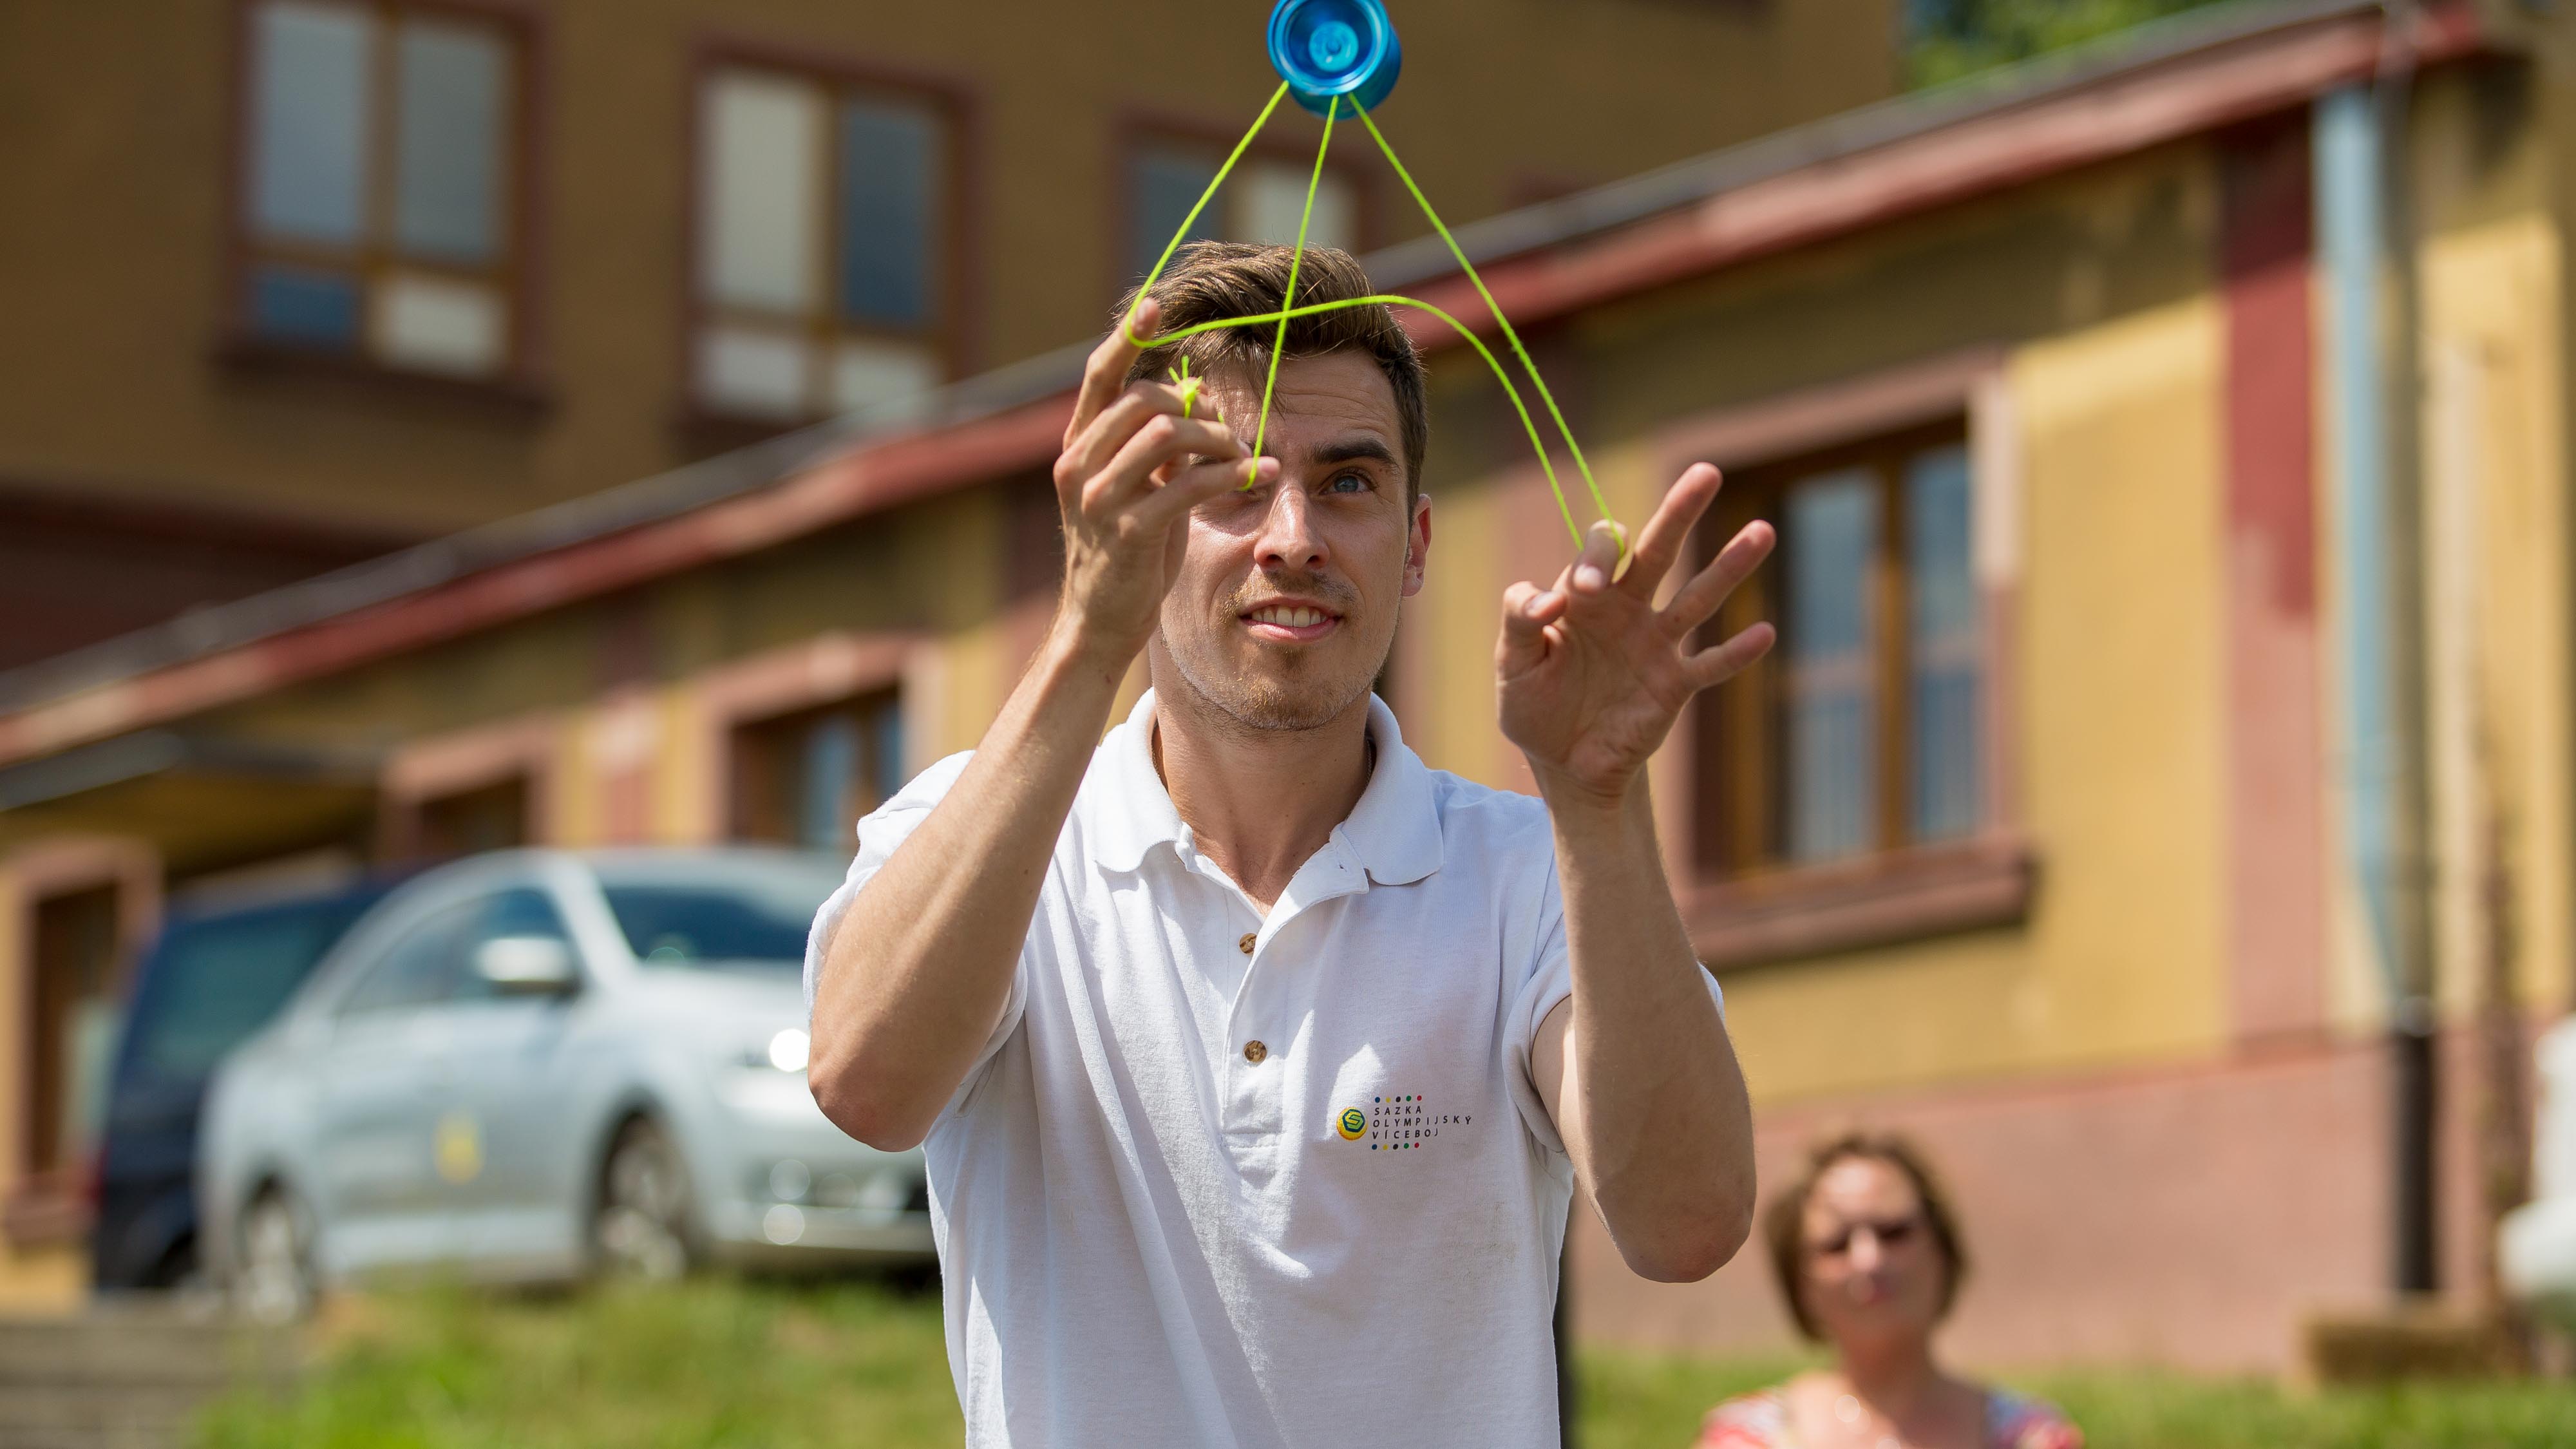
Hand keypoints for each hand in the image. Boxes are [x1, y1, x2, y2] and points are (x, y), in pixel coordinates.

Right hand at [1051, 300, 1278, 664]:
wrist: (1102, 623)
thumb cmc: (1129, 550)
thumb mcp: (1139, 487)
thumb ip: (1156, 442)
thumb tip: (1193, 392)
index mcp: (1078, 447)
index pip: (1100, 376)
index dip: (1128, 338)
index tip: (1155, 305)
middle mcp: (1078, 465)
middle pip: (1144, 399)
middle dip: (1198, 408)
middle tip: (1231, 434)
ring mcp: (1098, 499)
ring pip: (1165, 432)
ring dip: (1217, 439)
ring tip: (1244, 458)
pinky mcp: (1128, 533)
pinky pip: (1186, 483)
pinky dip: (1231, 474)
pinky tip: (1260, 476)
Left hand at [1496, 464, 1775, 805]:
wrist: (1562, 762)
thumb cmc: (1534, 704)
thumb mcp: (1512, 662)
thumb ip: (1521, 618)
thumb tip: (1556, 594)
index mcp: (1585, 595)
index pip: (1601, 552)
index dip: (1597, 557)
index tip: (1585, 590)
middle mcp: (1627, 609)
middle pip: (1658, 551)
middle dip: (1679, 512)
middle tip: (1706, 473)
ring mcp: (1655, 645)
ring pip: (1697, 597)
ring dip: (1729, 566)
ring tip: (1763, 531)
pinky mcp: (1674, 685)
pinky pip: (1710, 664)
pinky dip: (1736, 653)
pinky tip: (1764, 632)